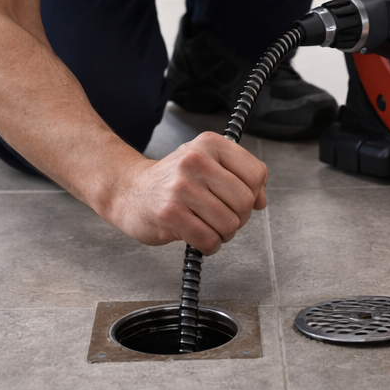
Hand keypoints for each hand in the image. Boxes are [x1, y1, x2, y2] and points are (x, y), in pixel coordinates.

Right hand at [99, 133, 268, 253]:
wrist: (128, 190)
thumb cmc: (172, 180)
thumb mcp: (207, 164)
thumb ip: (239, 177)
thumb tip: (261, 201)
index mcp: (210, 144)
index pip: (256, 173)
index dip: (254, 194)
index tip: (240, 200)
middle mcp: (196, 161)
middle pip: (245, 201)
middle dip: (238, 218)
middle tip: (221, 218)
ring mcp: (181, 187)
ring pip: (229, 223)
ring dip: (223, 234)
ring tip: (207, 226)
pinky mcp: (170, 213)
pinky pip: (208, 240)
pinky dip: (209, 245)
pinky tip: (198, 237)